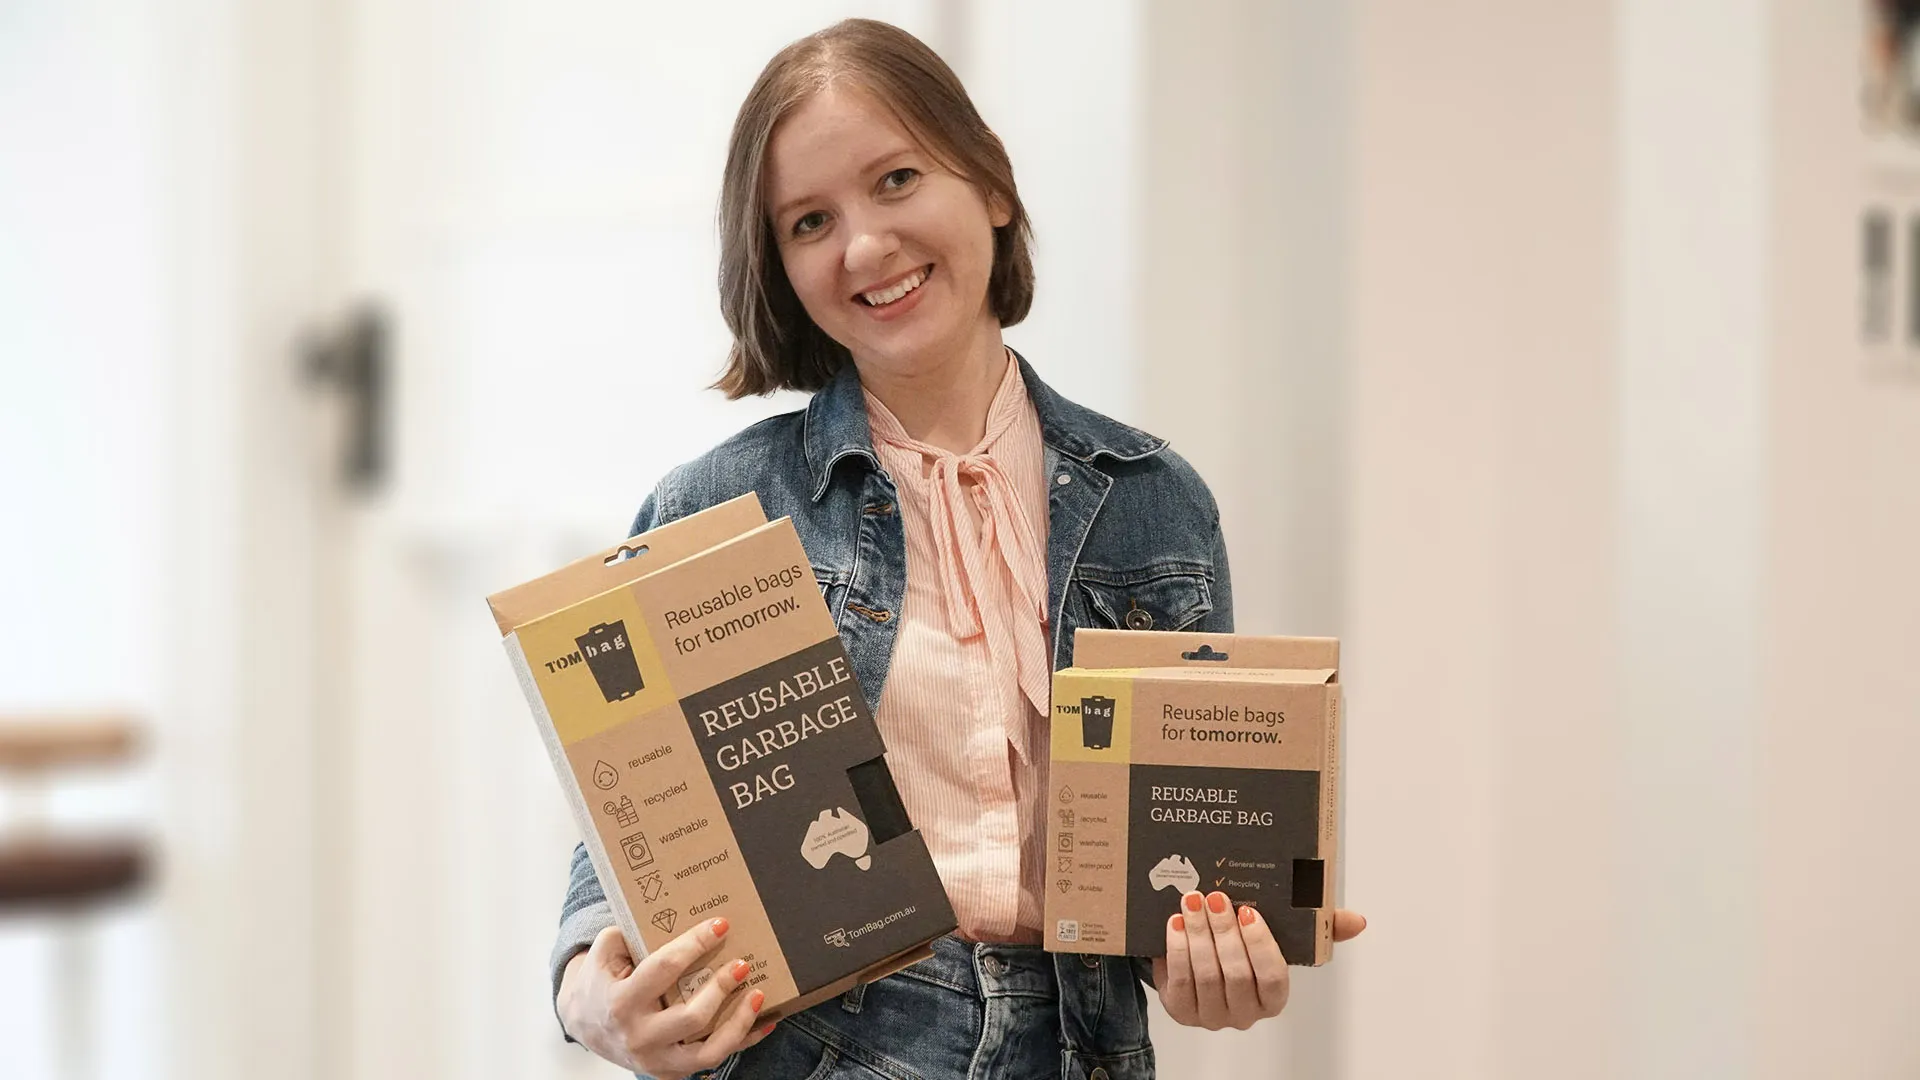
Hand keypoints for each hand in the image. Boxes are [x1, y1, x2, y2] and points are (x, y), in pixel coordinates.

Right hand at [556, 918, 776, 1078]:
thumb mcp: (603, 953)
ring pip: (707, 1052)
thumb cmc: (600, 982)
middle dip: (721, 987)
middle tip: (741, 964)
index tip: (721, 925)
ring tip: (757, 995)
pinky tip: (762, 1024)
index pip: (665, 968)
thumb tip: (668, 914)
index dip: (695, 943)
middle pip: (691, 1017)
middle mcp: (640, 1036)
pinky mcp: (669, 1071)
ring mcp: (656, 1059)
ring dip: (739, 1023)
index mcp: (622, 1002)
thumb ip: (627, 934)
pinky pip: (712, 1061)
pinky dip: (740, 1042)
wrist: (584, 1024)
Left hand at [1152, 891, 1366, 1029]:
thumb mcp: (1280, 935)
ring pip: (1207, 976)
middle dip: (1224, 932)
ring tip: (1192, 902)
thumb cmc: (1245, 948)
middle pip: (1237, 974)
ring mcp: (1212, 1015)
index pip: (1273, 978)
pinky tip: (1175, 924)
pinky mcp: (1181, 1010)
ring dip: (1198, 935)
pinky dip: (1177, 949)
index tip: (1249, 910)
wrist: (1198, 959)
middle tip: (1215, 898)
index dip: (1260, 945)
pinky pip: (1180, 981)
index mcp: (1273, 998)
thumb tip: (1357, 921)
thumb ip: (1321, 928)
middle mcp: (1244, 1013)